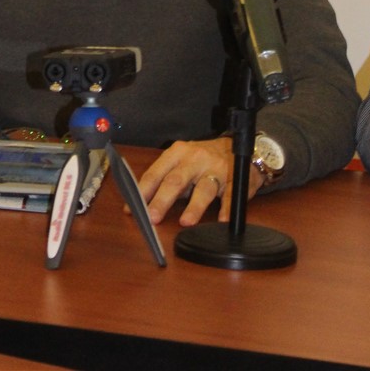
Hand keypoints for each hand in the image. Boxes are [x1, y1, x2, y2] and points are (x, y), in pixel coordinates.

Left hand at [136, 137, 263, 225]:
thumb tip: (145, 202)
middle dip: (162, 200)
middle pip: (175, 180)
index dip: (143, 191)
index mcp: (176, 153)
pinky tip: (222, 221)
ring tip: (185, 222)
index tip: (133, 208)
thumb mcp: (181, 161)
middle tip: (152, 217)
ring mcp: (215, 169)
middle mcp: (194, 158)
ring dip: (194, 207)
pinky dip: (227, 209)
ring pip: (203, 189)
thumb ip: (166, 179)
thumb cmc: (202, 158)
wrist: (236, 148)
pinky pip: (231, 196)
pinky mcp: (235, 179)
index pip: (155, 173)